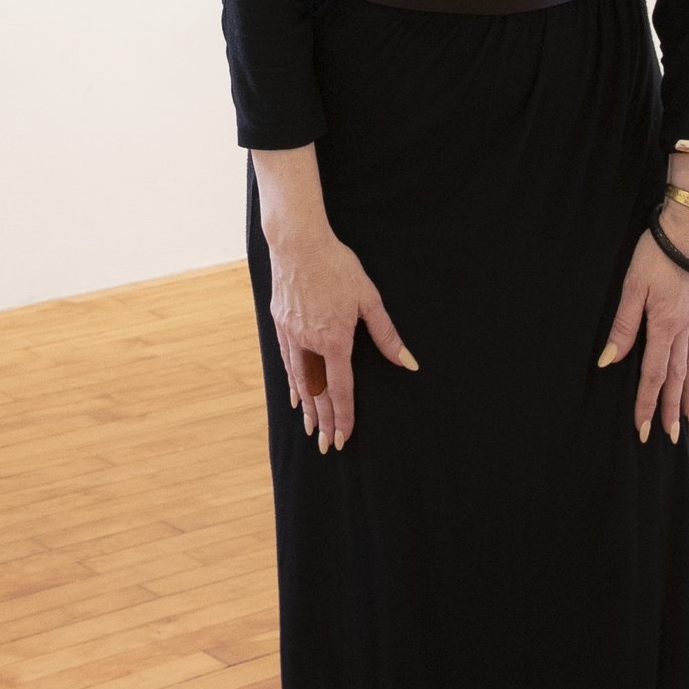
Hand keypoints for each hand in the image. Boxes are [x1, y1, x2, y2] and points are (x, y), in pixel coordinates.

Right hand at [251, 149, 416, 452]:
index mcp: (334, 340)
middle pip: (318, 392)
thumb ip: (386, 334)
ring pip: (300, 380)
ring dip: (307, 407)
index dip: (344, 416)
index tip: (345, 437)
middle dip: (324, 421)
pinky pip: (286, 362)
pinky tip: (295, 394)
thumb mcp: (368, 298)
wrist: (298, 242)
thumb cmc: (338, 267)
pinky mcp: (280, 324)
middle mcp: (309, 343)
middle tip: (326, 446)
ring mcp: (291, 335)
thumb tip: (407, 362)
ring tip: (311, 428)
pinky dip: (292, 382)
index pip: (340, 389)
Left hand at [600, 226, 688, 444]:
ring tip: (687, 417)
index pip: (653, 375)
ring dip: (688, 393)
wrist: (687, 230)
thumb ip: (623, 325)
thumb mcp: (631, 287)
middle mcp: (682, 329)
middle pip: (676, 378)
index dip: (647, 404)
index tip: (642, 429)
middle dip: (670, 410)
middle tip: (670, 438)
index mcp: (664, 326)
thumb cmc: (655, 254)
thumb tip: (611, 360)